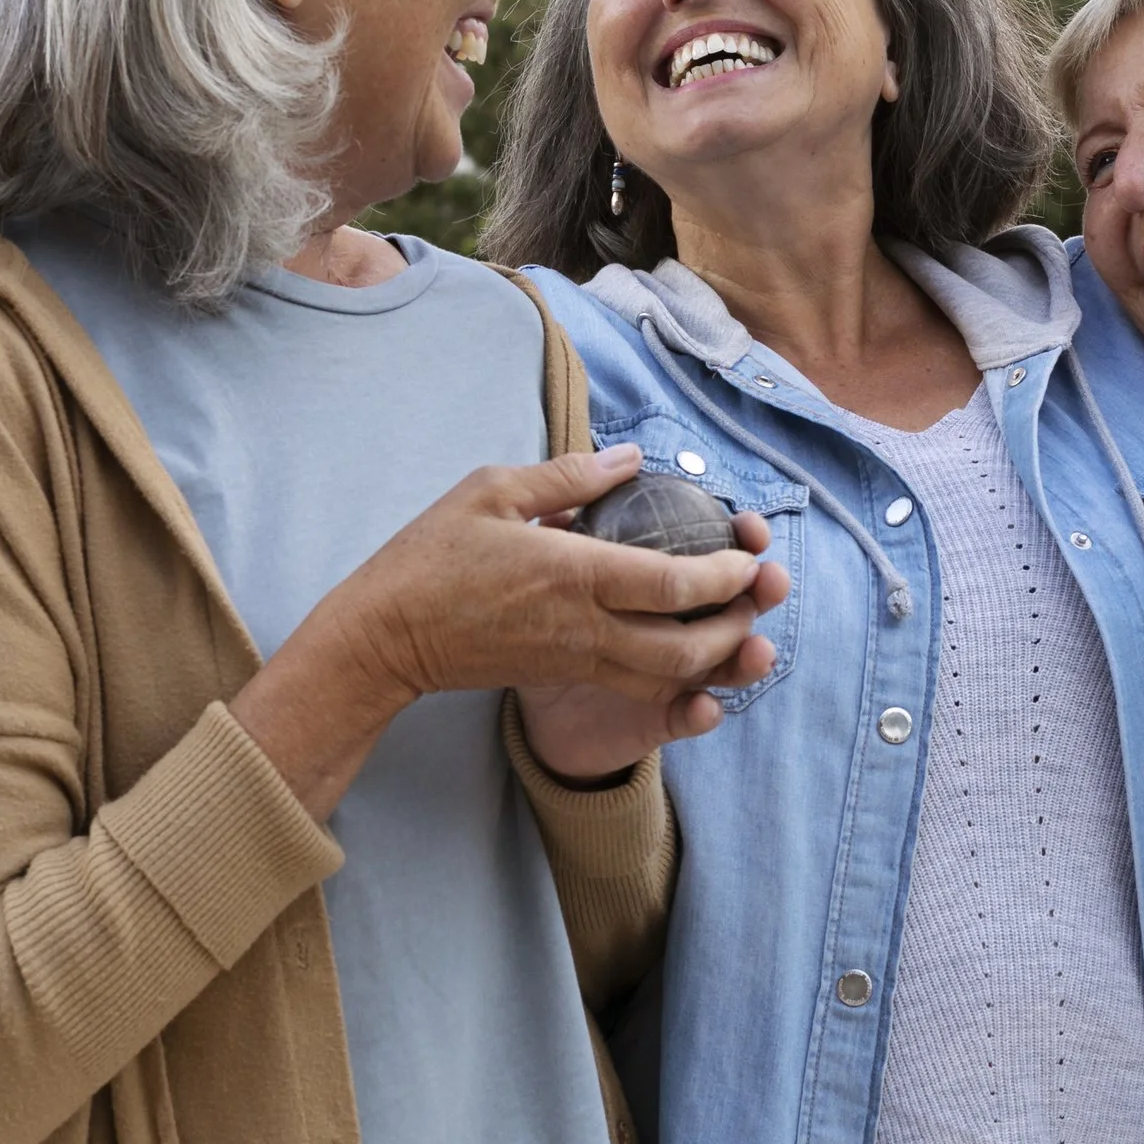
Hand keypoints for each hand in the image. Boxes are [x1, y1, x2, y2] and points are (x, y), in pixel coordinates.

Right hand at [234, 446, 778, 816]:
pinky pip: (636, 684)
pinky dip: (676, 671)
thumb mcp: (492, 490)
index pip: (674, 585)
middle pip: (687, 647)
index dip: (727, 575)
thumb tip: (630, 459)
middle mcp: (584, 627)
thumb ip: (567, 476)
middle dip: (736, 625)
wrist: (385, 637)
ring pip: (667, 676)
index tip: (750, 555)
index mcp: (574, 574)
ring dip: (714, 657)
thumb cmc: (432, 556)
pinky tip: (689, 645)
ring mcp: (575, 659)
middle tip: (758, 595)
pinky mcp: (562, 675)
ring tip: (737, 623)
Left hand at [518, 510, 792, 785]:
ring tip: (759, 651)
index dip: (743, 542)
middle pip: (738, 610)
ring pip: (725, 668)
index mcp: (665, 585)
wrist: (526, 689)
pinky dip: (699, 714)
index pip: (718, 558)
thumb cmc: (545, 613)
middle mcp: (682, 629)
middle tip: (773, 579)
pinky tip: (705, 708)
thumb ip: (572, 522)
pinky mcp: (652, 720)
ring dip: (746, 660)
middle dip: (764, 594)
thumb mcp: (552, 562)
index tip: (752, 528)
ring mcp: (674, 677)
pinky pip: (682, 717)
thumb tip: (591, 484)